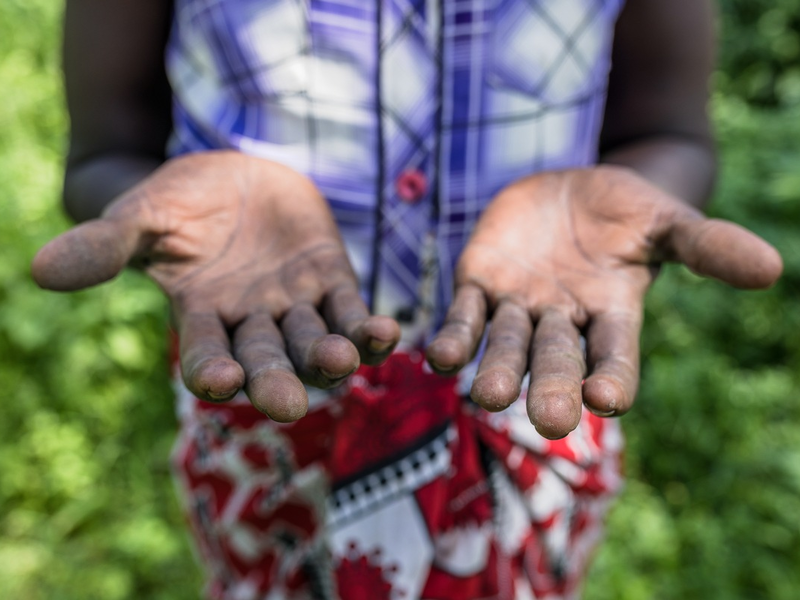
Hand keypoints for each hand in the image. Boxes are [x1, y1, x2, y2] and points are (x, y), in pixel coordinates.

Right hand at [33, 151, 399, 420]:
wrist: (234, 177)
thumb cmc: (180, 201)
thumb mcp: (142, 217)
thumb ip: (106, 245)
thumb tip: (39, 270)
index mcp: (203, 317)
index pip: (205, 354)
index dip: (210, 369)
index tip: (216, 383)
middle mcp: (252, 323)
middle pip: (266, 361)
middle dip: (275, 382)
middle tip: (286, 404)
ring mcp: (295, 306)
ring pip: (314, 342)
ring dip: (329, 356)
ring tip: (341, 361)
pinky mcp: (331, 282)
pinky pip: (352, 312)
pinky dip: (368, 327)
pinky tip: (387, 334)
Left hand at [426, 166, 781, 438]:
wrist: (570, 190)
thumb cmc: (626, 211)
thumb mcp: (666, 220)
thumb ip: (707, 245)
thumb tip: (772, 267)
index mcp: (611, 312)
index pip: (615, 354)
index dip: (612, 377)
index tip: (608, 401)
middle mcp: (562, 320)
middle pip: (555, 360)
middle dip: (550, 388)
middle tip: (548, 421)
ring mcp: (518, 305)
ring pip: (505, 345)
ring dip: (494, 371)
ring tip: (485, 395)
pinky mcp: (479, 283)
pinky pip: (463, 314)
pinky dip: (453, 336)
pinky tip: (439, 356)